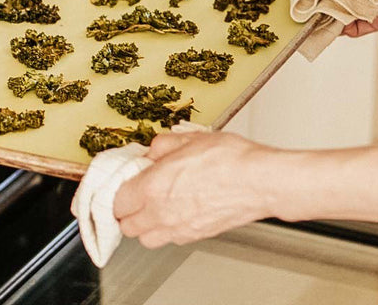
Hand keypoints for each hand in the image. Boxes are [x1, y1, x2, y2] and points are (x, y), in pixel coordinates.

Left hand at [113, 131, 272, 248]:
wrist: (259, 181)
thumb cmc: (228, 159)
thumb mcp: (188, 139)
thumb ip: (161, 145)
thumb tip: (152, 151)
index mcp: (152, 188)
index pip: (117, 202)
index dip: (119, 191)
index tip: (126, 181)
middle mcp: (162, 214)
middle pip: (127, 226)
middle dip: (127, 211)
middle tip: (135, 194)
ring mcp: (180, 229)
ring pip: (146, 239)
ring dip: (144, 225)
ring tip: (152, 206)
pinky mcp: (197, 236)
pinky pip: (170, 239)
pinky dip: (166, 230)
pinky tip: (175, 211)